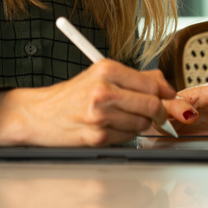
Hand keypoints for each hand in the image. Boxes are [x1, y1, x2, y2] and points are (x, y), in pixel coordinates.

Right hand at [0, 60, 175, 146]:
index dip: (166, 94)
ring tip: (120, 118)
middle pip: (152, 105)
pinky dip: (123, 135)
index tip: (169, 98)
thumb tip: (167, 87)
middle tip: (155, 114)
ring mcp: (100, 115)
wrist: (38, 114)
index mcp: (106, 69)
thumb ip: (135, 78)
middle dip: (159, 113)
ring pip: (142, 124)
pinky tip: (109, 128)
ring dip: (138, 124)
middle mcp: (103, 90)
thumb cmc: (70, 96)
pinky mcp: (97, 136)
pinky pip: (127, 138)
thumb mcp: (100, 76)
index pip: (153, 83)